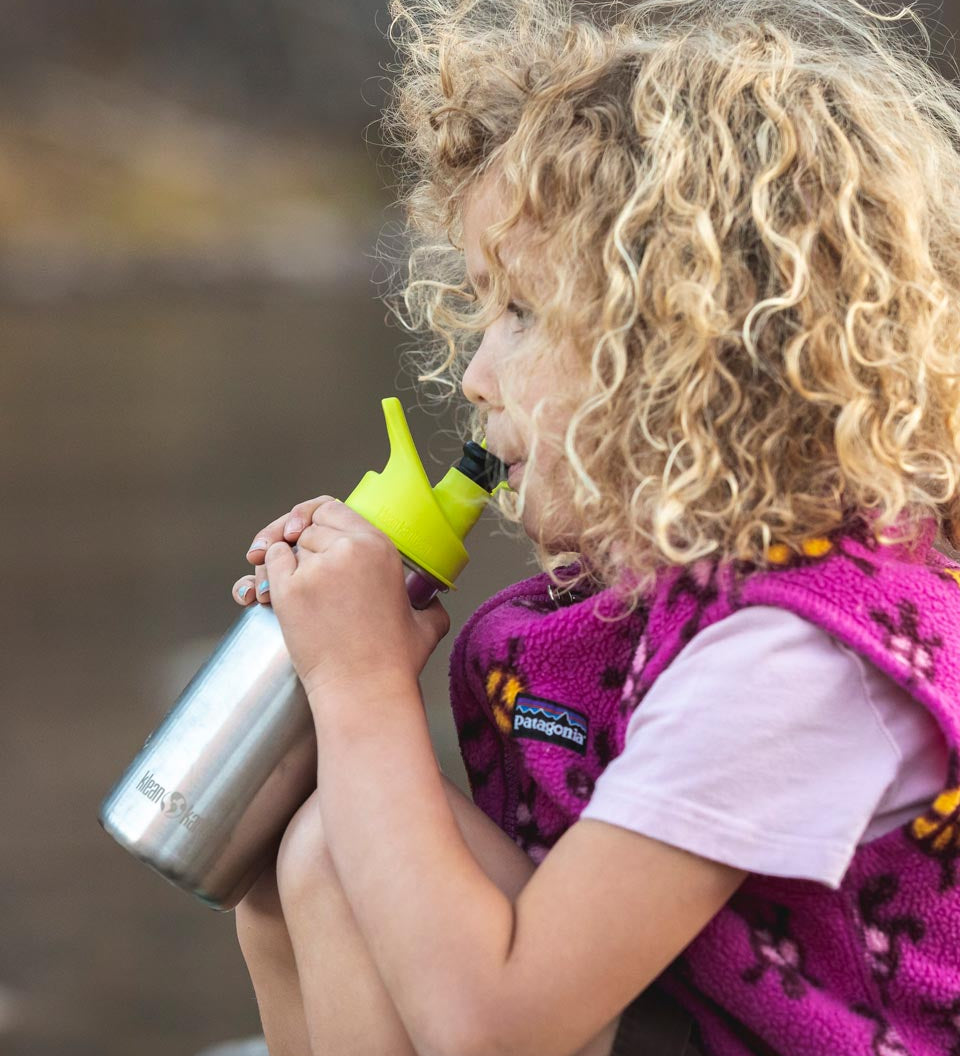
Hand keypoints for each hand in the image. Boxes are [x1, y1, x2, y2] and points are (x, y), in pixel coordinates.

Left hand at [244, 497, 450, 694]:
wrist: (363, 690)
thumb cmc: (393, 663)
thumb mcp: (425, 623)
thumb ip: (428, 603)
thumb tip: (430, 601)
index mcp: (380, 547)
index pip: (335, 509)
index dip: (322, 521)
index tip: (317, 534)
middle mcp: (348, 549)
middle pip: (311, 526)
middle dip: (306, 544)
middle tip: (307, 569)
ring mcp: (316, 568)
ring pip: (290, 544)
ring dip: (289, 559)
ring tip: (297, 587)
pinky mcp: (289, 589)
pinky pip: (271, 561)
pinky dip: (268, 569)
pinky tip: (276, 586)